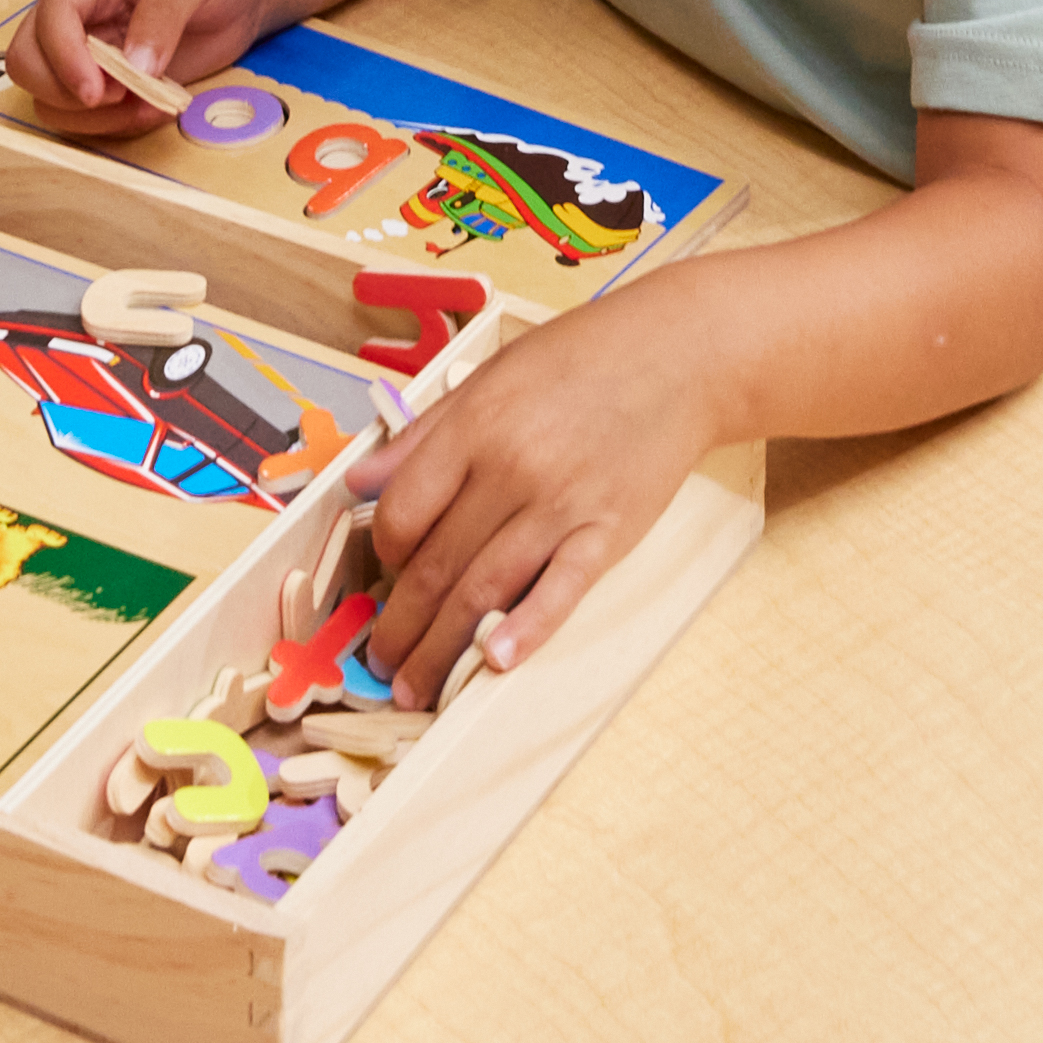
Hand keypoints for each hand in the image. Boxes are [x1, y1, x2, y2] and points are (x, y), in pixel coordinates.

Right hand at [19, 0, 283, 123]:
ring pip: (49, 99)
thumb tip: (136, 68)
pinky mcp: (110, 81)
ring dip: (92, 118)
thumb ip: (163, 15)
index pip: (49, 18)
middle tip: (120, 96)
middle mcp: (77, 12)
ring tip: (147, 106)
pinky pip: (86, 117)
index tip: (96, 92)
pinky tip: (154, 110)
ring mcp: (89, 51)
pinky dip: (114, 125)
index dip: (63, 58)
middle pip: (27, 63)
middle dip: (64, 91)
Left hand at [352, 280, 721, 702]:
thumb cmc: (586, 357)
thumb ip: (426, 433)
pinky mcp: (609, 533)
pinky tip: (495, 660)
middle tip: (381, 660)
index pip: (404, 510)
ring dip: (441, 646)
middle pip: (438, 564)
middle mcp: (513, 469)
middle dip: (400, 624)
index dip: (383, 553)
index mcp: (477, 427)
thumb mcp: (491, 376)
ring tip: (417, 685)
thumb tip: (362, 480)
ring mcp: (563, 506)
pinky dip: (526, 630)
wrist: (681, 357)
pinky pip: (560, 591)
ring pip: (485, 590)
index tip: (382, 575)